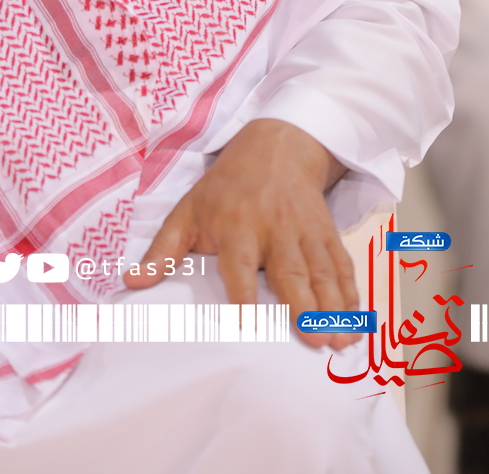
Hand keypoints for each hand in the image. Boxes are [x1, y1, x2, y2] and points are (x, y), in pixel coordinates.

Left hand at [123, 119, 359, 348]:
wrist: (275, 147)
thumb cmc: (225, 188)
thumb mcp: (188, 209)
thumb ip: (163, 250)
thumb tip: (132, 282)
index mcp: (235, 224)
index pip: (238, 263)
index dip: (242, 293)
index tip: (248, 324)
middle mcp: (273, 228)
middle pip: (289, 270)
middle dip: (304, 306)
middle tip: (316, 339)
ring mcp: (304, 230)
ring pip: (321, 271)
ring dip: (333, 307)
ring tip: (339, 340)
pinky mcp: (326, 232)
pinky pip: (341, 263)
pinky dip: (351, 292)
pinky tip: (356, 320)